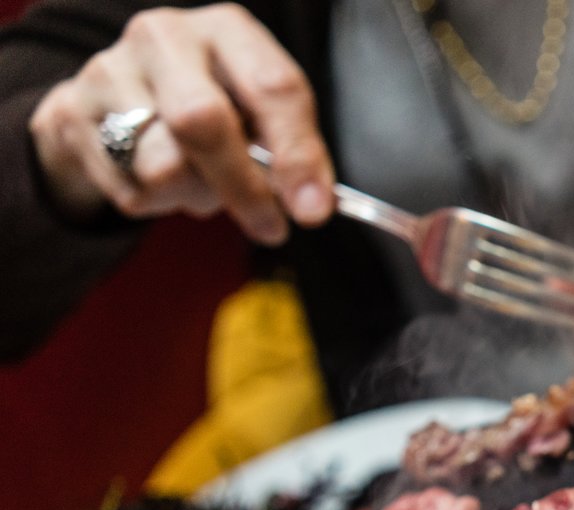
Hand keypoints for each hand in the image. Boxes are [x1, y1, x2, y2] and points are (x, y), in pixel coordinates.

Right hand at [28, 3, 333, 243]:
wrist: (114, 100)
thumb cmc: (209, 108)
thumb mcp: (257, 114)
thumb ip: (288, 149)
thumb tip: (312, 204)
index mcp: (226, 30)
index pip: (273, 88)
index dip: (297, 154)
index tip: (313, 210)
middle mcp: (164, 37)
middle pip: (203, 121)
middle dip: (243, 187)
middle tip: (271, 227)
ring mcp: (109, 70)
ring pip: (162, 166)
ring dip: (196, 196)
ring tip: (200, 183)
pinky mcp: (72, 113)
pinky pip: (131, 189)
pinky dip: (159, 203)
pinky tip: (159, 179)